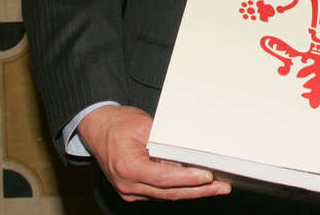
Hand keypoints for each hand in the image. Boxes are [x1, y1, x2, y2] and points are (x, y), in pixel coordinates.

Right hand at [77, 105, 230, 201]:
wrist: (97, 128)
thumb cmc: (118, 124)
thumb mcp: (143, 125)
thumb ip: (165, 141)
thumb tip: (190, 150)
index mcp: (128, 168)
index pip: (164, 178)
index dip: (188, 178)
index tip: (208, 176)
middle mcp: (128, 185)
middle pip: (169, 192)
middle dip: (199, 191)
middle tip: (222, 188)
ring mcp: (130, 191)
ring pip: (167, 196)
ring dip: (193, 192)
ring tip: (216, 188)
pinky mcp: (135, 191)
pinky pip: (161, 193)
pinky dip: (179, 189)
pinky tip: (197, 186)